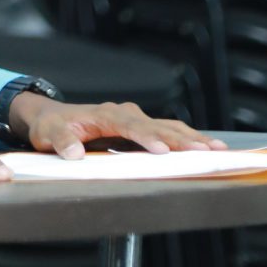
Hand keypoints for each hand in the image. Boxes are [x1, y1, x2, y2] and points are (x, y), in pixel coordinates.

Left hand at [9, 95, 228, 161]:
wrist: (54, 117)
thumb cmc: (53, 126)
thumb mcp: (49, 134)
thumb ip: (62, 142)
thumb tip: (75, 153)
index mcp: (105, 114)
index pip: (129, 126)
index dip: (145, 137)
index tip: (160, 150)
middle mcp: (124, 113)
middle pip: (157, 125)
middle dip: (182, 138)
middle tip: (205, 151)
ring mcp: (135, 119)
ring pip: (168, 127)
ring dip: (192, 138)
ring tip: (217, 149)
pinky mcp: (141, 129)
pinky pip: (168, 132)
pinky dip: (187, 139)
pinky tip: (206, 148)